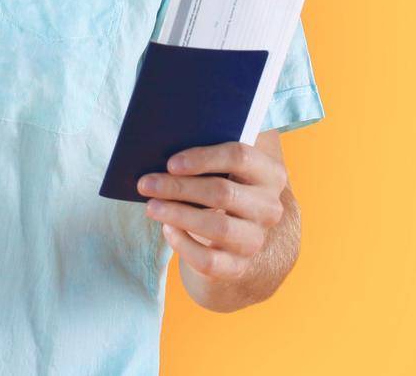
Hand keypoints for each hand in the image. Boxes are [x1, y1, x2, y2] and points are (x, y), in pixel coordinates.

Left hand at [136, 140, 287, 282]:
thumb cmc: (218, 186)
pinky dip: (184, 245)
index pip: (240, 157)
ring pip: (217, 227)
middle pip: (223, 193)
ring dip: (178, 214)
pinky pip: (209, 260)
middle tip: (146, 183)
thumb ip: (205, 156)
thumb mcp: (221, 168)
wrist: (229, 235)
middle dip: (179, 187)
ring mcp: (256, 240)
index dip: (203, 158)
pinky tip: (167, 229)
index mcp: (270, 174)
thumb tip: (161, 148)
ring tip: (151, 206)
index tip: (171, 163)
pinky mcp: (238, 267)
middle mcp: (269, 208)